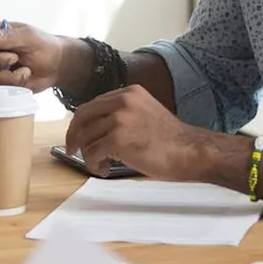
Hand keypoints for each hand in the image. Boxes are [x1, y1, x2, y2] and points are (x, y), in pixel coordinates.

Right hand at [0, 21, 64, 92]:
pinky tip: (21, 79)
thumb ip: (8, 36)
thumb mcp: (29, 37)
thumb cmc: (43, 47)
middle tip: (19, 60)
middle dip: (4, 67)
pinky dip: (11, 87)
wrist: (56, 66)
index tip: (14, 55)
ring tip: (24, 71)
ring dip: (10, 79)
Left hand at [64, 84, 205, 178]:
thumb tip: (96, 129)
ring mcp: (119, 119)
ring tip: (100, 165)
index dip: (81, 122)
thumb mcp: (146, 113)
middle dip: (73, 135)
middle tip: (72, 150)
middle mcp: (122, 101)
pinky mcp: (117, 139)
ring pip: (86, 137)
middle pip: (82, 116)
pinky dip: (93, 164)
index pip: (92, 105)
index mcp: (129, 93)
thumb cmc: (171, 141)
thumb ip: (123, 114)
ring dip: (88, 155)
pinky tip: (104, 170)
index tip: (78, 136)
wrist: (190, 152)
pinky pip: (92, 152)